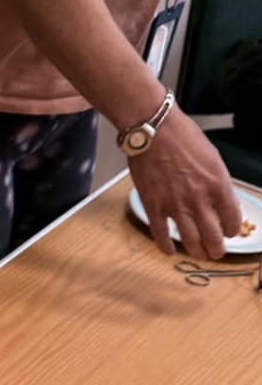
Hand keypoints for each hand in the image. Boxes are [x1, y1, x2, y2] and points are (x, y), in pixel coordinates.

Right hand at [129, 107, 241, 260]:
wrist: (153, 130)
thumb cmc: (182, 137)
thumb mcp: (212, 157)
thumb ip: (217, 182)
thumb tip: (220, 201)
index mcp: (218, 184)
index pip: (232, 218)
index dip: (232, 230)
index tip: (229, 232)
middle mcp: (198, 198)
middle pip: (212, 236)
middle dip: (216, 249)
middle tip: (216, 252)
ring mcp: (175, 204)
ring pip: (190, 240)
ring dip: (196, 252)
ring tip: (199, 254)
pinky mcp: (154, 206)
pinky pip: (161, 235)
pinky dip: (167, 246)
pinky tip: (171, 251)